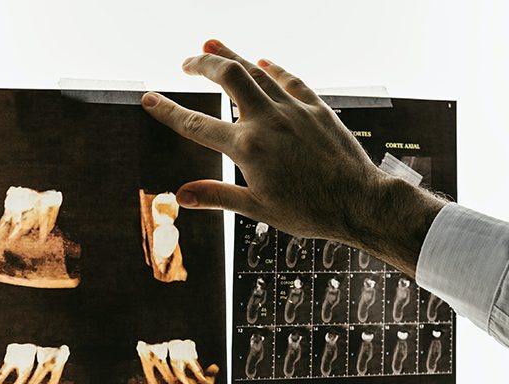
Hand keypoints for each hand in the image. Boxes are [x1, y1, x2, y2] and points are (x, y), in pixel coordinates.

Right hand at [141, 39, 444, 275]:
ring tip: (212, 46)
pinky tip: (264, 62)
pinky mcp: (318, 108)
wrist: (360, 203)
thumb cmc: (311, 213)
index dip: (168, 110)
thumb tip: (179, 196)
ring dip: (232, 56)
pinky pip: (291, 80)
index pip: (196, 124)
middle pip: (227, 76)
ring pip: (257, 70)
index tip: (148, 98)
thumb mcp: (259, 210)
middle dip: (201, 63)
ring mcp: (294, 110)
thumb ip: (218, 196)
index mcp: (248, 149)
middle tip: (186, 61)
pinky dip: (274, 69)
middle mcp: (268, 121)